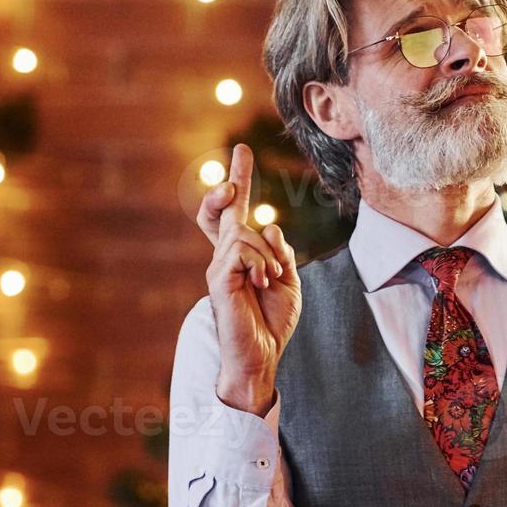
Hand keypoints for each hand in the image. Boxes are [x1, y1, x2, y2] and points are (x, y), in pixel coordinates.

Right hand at [203, 144, 301, 416]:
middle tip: (240, 160)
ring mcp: (219, 267)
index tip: (242, 150)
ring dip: (268, 256)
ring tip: (271, 280)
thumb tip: (270, 226)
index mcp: (244, 256)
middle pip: (221, 212)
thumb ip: (281, 253)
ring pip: (244, 234)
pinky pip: (242, 253)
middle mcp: (226, 257)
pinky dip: (261, 265)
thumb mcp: (289, 281)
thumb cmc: (272, 321)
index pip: (237, 212)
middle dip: (231, 181)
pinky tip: (262, 284)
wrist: (261, 356)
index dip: (239, 180)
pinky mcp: (218, 279)